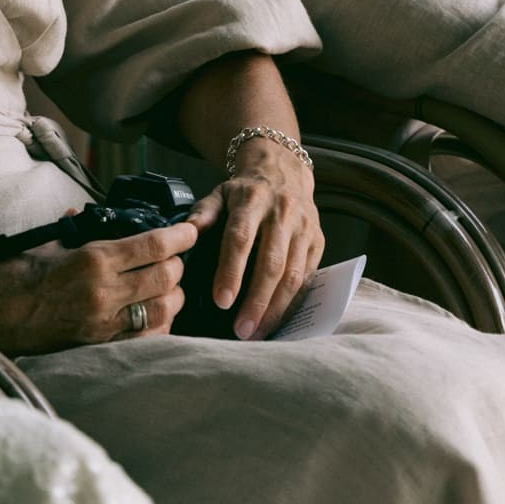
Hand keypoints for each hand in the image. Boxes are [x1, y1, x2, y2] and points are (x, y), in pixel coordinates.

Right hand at [0, 220, 195, 355]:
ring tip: (171, 286)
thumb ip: (76, 229)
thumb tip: (87, 214)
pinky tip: (158, 315)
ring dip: (173, 296)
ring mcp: (103, 324)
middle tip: (178, 257)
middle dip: (179, 266)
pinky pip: (143, 337)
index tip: (192, 229)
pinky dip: (158, 325)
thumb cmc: (12, 275)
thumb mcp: (48, 242)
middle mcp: (104, 293)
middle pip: (165, 278)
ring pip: (161, 310)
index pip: (153, 246)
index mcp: (93, 260)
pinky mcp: (97, 346)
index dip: (180, 237)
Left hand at [188, 142, 323, 339]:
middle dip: (257, 301)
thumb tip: (185, 235)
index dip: (231, 270)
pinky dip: (293, 302)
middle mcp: (283, 212)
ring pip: (294, 274)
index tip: (221, 301)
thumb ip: (203, 214)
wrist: (285, 170)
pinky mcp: (319, 241)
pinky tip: (277, 319)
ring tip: (257, 333)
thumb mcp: (219, 192)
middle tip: (241, 331)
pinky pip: (309, 277)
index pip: (241, 238)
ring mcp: (305, 227)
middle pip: (272, 263)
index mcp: (253, 199)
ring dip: (276, 308)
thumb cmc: (245, 190)